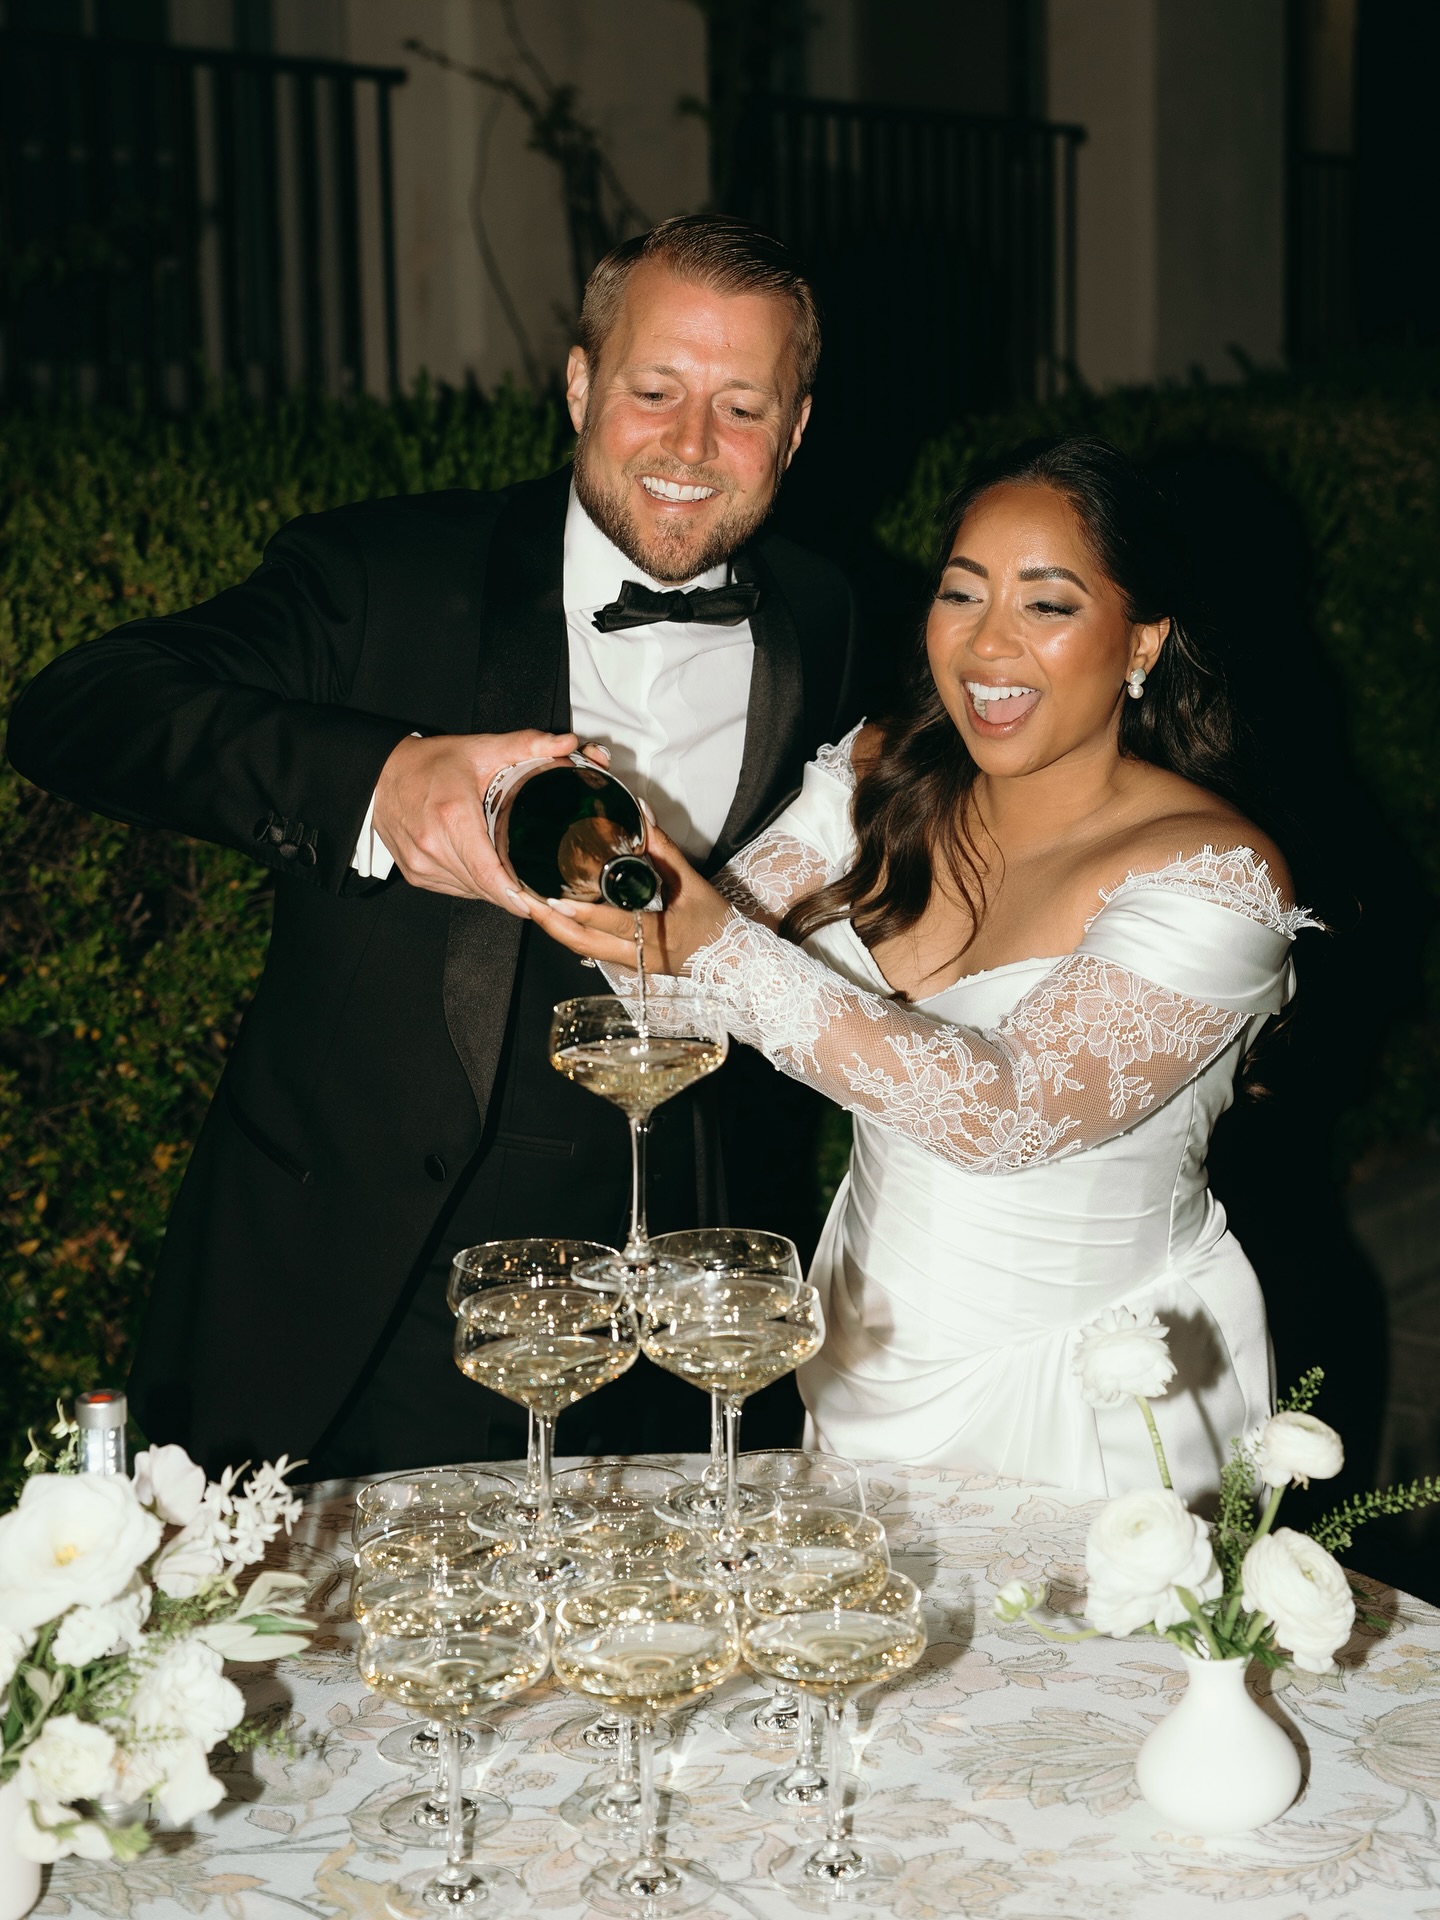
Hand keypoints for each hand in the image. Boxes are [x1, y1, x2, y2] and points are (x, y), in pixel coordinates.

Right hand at [372, 729, 596, 907]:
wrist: (381, 773)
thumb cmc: (427, 764)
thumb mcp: (480, 748)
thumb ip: (525, 745)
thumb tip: (566, 743)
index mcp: (452, 817)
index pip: (489, 874)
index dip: (516, 895)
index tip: (537, 902)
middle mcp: (433, 845)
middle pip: (483, 887)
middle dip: (513, 893)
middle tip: (538, 890)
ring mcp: (421, 863)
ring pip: (469, 891)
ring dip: (493, 889)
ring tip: (512, 876)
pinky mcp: (415, 873)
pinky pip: (453, 889)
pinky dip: (472, 884)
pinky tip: (482, 868)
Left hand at [517, 821, 732, 971]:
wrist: (735, 961)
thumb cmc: (717, 924)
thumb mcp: (693, 883)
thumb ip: (663, 848)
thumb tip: (640, 813)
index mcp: (657, 936)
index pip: (612, 925)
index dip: (580, 914)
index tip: (552, 899)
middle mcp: (639, 956)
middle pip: (583, 946)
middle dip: (550, 924)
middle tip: (523, 899)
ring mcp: (632, 965)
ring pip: (582, 951)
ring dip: (555, 929)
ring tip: (531, 903)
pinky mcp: (629, 964)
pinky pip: (592, 950)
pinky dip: (570, 933)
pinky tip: (556, 916)